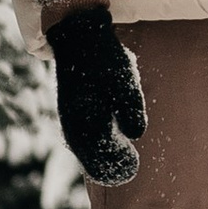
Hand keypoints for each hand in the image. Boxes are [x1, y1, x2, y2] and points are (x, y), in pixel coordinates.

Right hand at [46, 2, 145, 185]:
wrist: (80, 37)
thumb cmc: (104, 59)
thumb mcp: (123, 80)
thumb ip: (130, 108)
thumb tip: (136, 133)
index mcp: (85, 119)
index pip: (100, 154)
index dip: (117, 165)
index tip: (133, 168)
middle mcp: (74, 123)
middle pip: (90, 156)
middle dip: (109, 166)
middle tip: (129, 171)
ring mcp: (71, 117)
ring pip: (84, 148)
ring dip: (101, 157)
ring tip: (120, 165)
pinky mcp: (73, 110)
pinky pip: (81, 137)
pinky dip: (94, 146)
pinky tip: (107, 145)